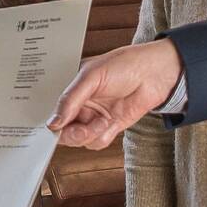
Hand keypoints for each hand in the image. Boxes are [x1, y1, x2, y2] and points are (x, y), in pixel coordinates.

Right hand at [48, 40, 182, 149]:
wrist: (155, 73)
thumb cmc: (124, 64)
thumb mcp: (92, 76)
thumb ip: (70, 99)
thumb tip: (53, 122)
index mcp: (71, 90)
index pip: (53, 111)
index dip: (51, 122)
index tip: (53, 130)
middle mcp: (81, 105)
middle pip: (64, 131)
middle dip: (73, 134)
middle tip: (82, 129)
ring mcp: (94, 117)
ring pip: (81, 140)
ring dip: (91, 134)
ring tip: (103, 120)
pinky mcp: (109, 127)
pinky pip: (98, 142)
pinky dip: (103, 136)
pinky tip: (111, 122)